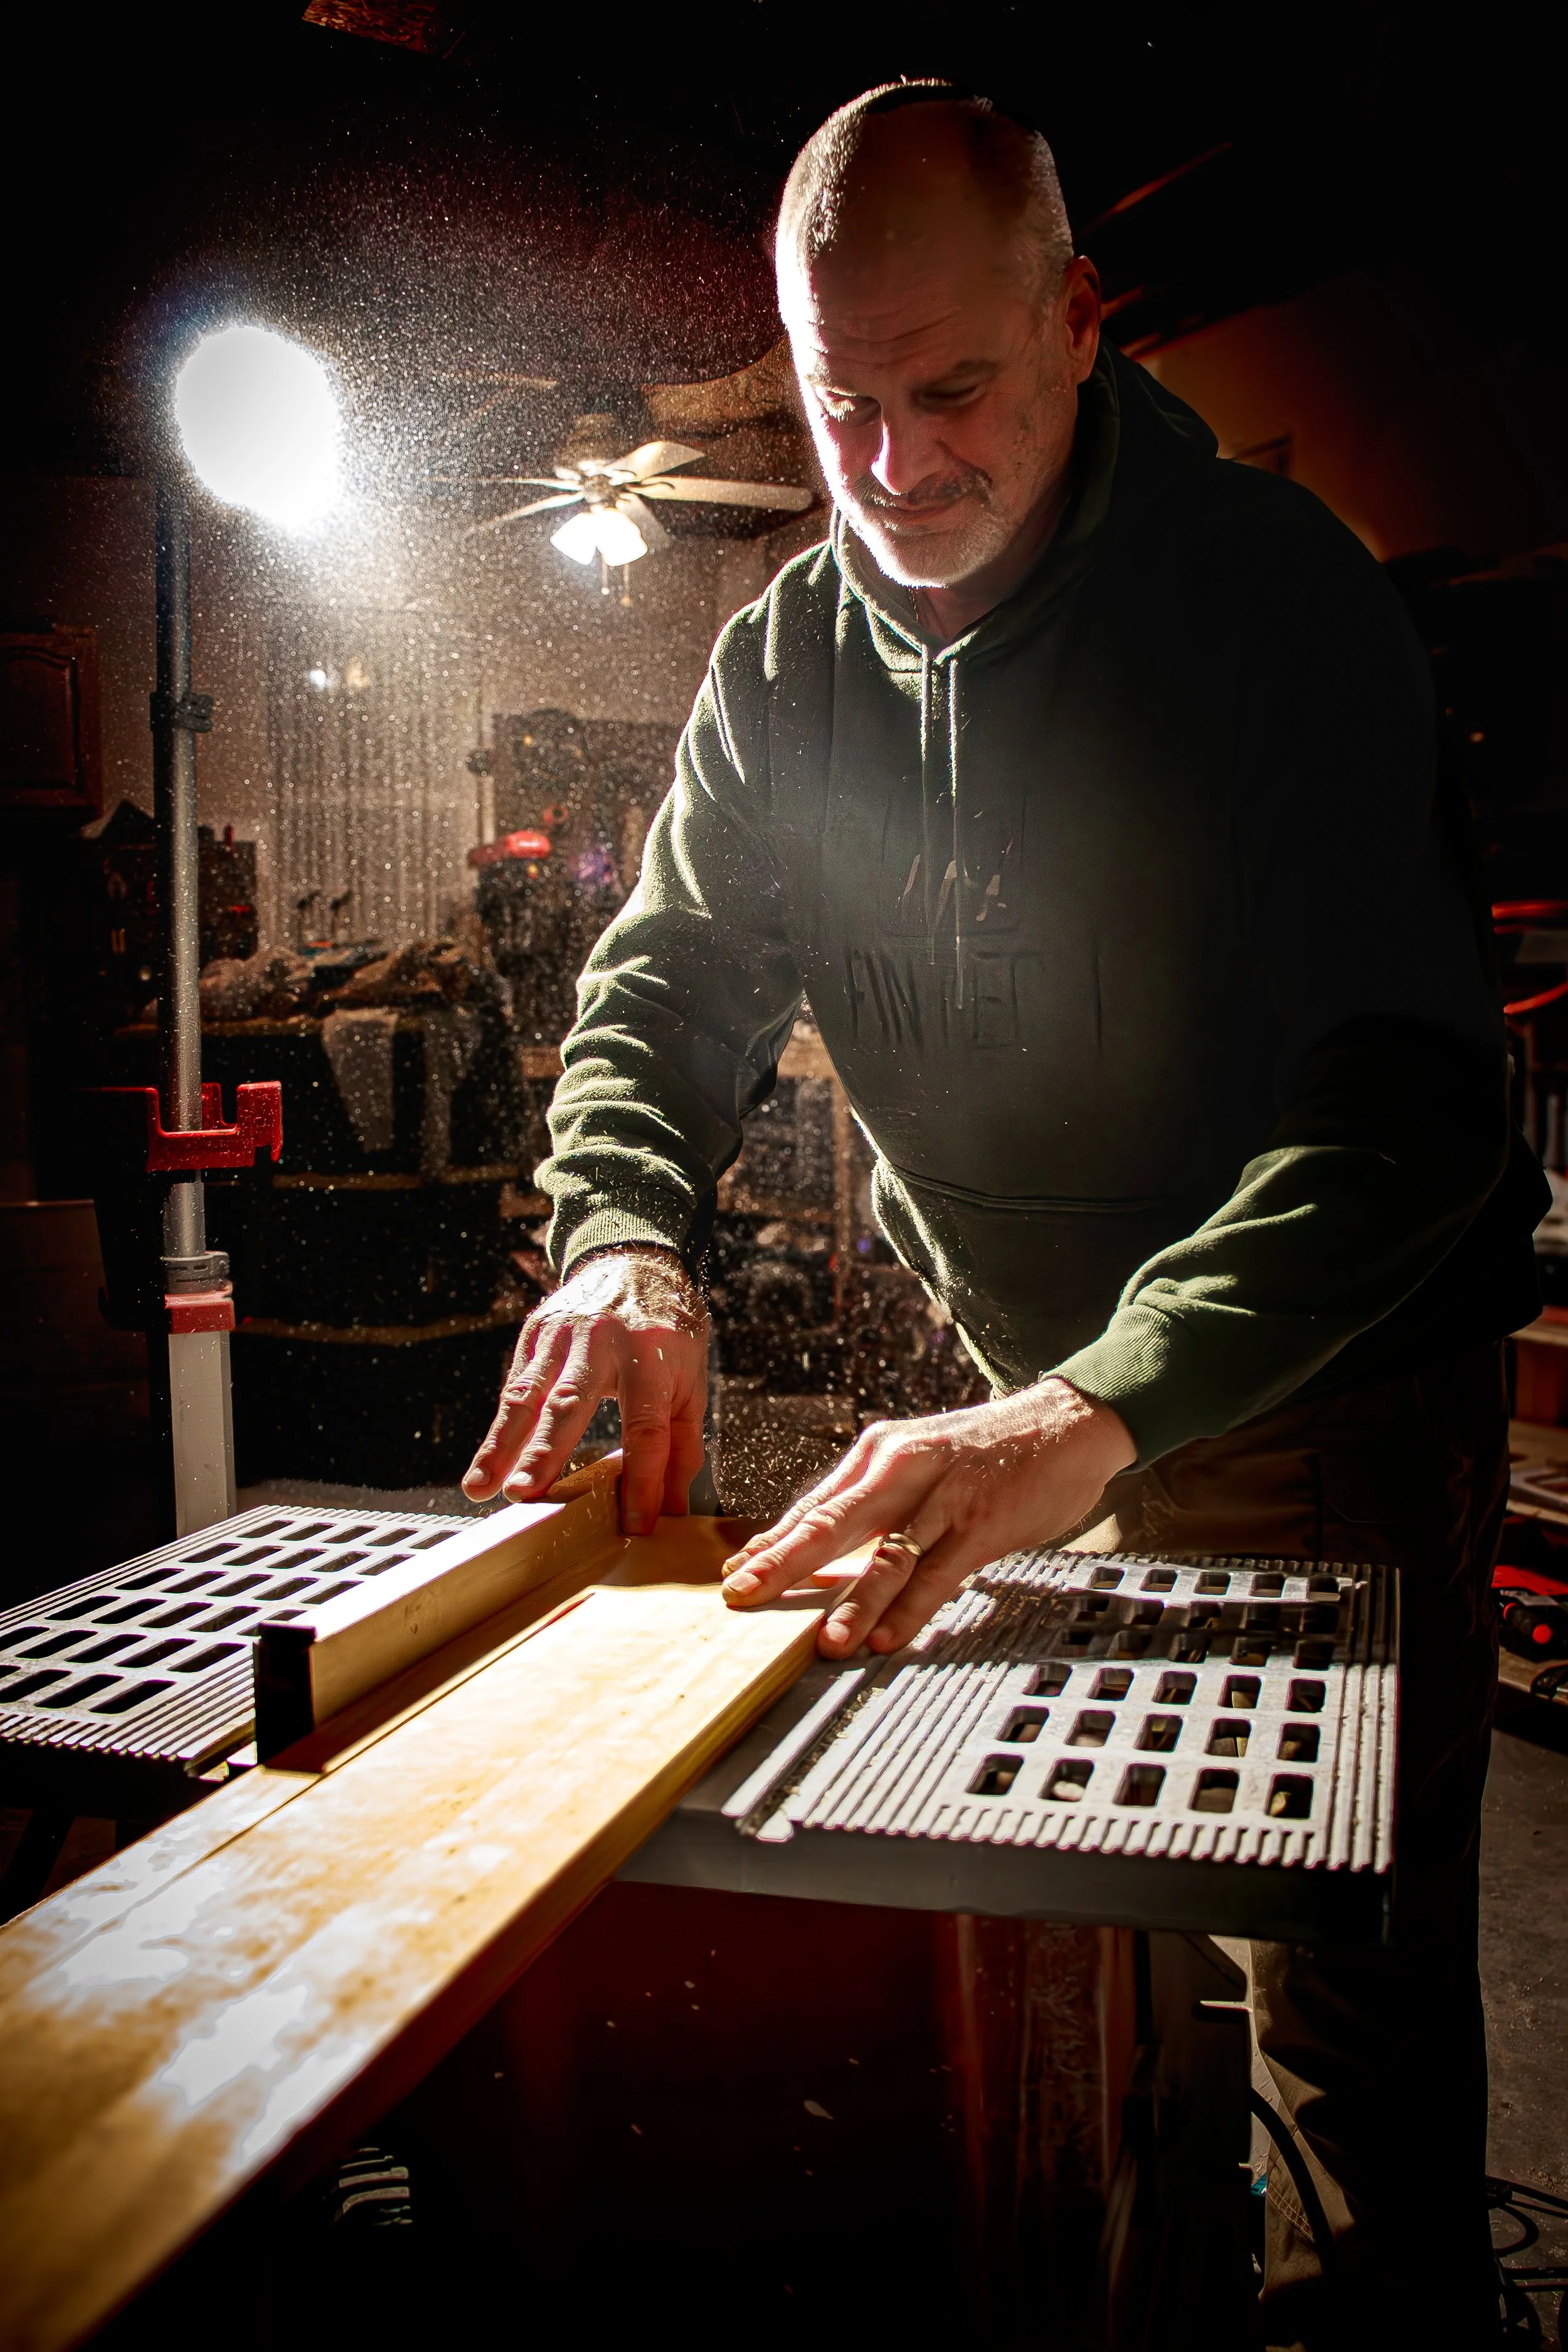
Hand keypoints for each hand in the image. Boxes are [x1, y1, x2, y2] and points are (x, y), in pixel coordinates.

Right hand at [463, 1247, 708, 1533]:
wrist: (636, 1261)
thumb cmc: (667, 1331)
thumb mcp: (691, 1382)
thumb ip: (682, 1444)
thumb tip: (671, 1507)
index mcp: (651, 1356)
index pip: (646, 1427)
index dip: (643, 1479)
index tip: (634, 1524)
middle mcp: (603, 1341)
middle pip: (571, 1404)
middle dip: (546, 1453)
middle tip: (524, 1494)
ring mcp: (563, 1333)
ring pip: (526, 1395)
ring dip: (500, 1445)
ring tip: (480, 1488)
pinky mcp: (535, 1331)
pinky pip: (515, 1384)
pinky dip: (500, 1427)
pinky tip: (487, 1463)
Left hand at [721, 1378, 1133, 1657]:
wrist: (1066, 1422)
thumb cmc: (986, 1451)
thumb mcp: (920, 1462)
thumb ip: (875, 1502)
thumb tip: (821, 1547)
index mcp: (880, 1453)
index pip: (815, 1506)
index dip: (772, 1543)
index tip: (735, 1575)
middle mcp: (903, 1468)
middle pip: (833, 1523)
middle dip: (782, 1563)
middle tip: (742, 1594)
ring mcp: (944, 1496)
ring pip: (888, 1555)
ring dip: (854, 1602)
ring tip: (825, 1640)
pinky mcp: (983, 1521)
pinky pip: (941, 1571)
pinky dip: (913, 1608)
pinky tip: (890, 1636)